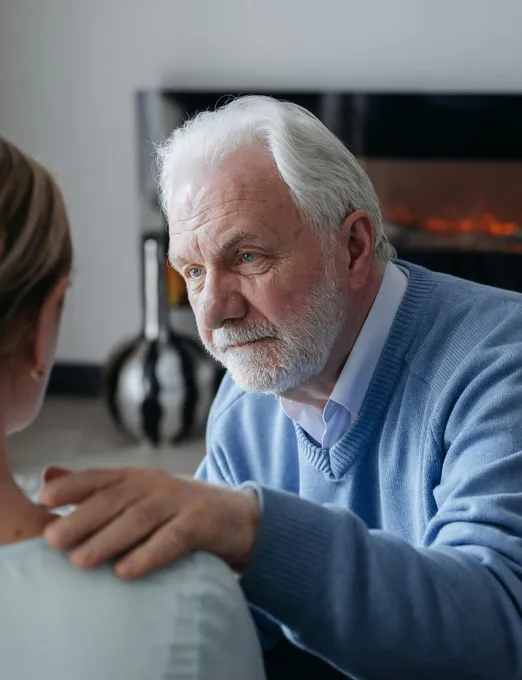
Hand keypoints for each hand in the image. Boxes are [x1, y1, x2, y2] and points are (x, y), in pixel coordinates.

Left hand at [39, 467, 259, 578]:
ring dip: (109, 538)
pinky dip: (149, 554)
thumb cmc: (177, 510)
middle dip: (82, 518)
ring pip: (140, 518)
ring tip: (80, 560)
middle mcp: (156, 484)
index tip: (43, 498)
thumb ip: (95, 488)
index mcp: (136, 478)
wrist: (238, 517)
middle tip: (52, 539)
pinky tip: (126, 572)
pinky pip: (174, 538)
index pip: (100, 478)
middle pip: (115, 499)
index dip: (72, 486)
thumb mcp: (137, 495)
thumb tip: (48, 477)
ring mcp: (180, 500)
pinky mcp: (202, 522)